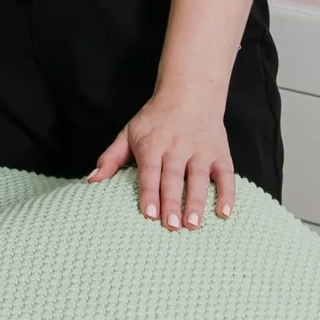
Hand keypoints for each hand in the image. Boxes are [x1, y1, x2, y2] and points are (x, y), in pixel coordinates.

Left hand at [87, 89, 235, 231]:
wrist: (190, 92)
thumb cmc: (155, 118)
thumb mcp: (129, 132)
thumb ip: (112, 158)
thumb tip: (91, 180)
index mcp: (152, 144)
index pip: (150, 171)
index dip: (150, 192)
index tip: (149, 214)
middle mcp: (177, 147)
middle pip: (174, 177)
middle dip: (172, 202)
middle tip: (172, 227)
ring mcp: (201, 151)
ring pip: (200, 178)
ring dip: (197, 202)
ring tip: (194, 225)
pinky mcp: (220, 153)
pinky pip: (226, 175)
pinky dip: (227, 194)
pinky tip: (224, 213)